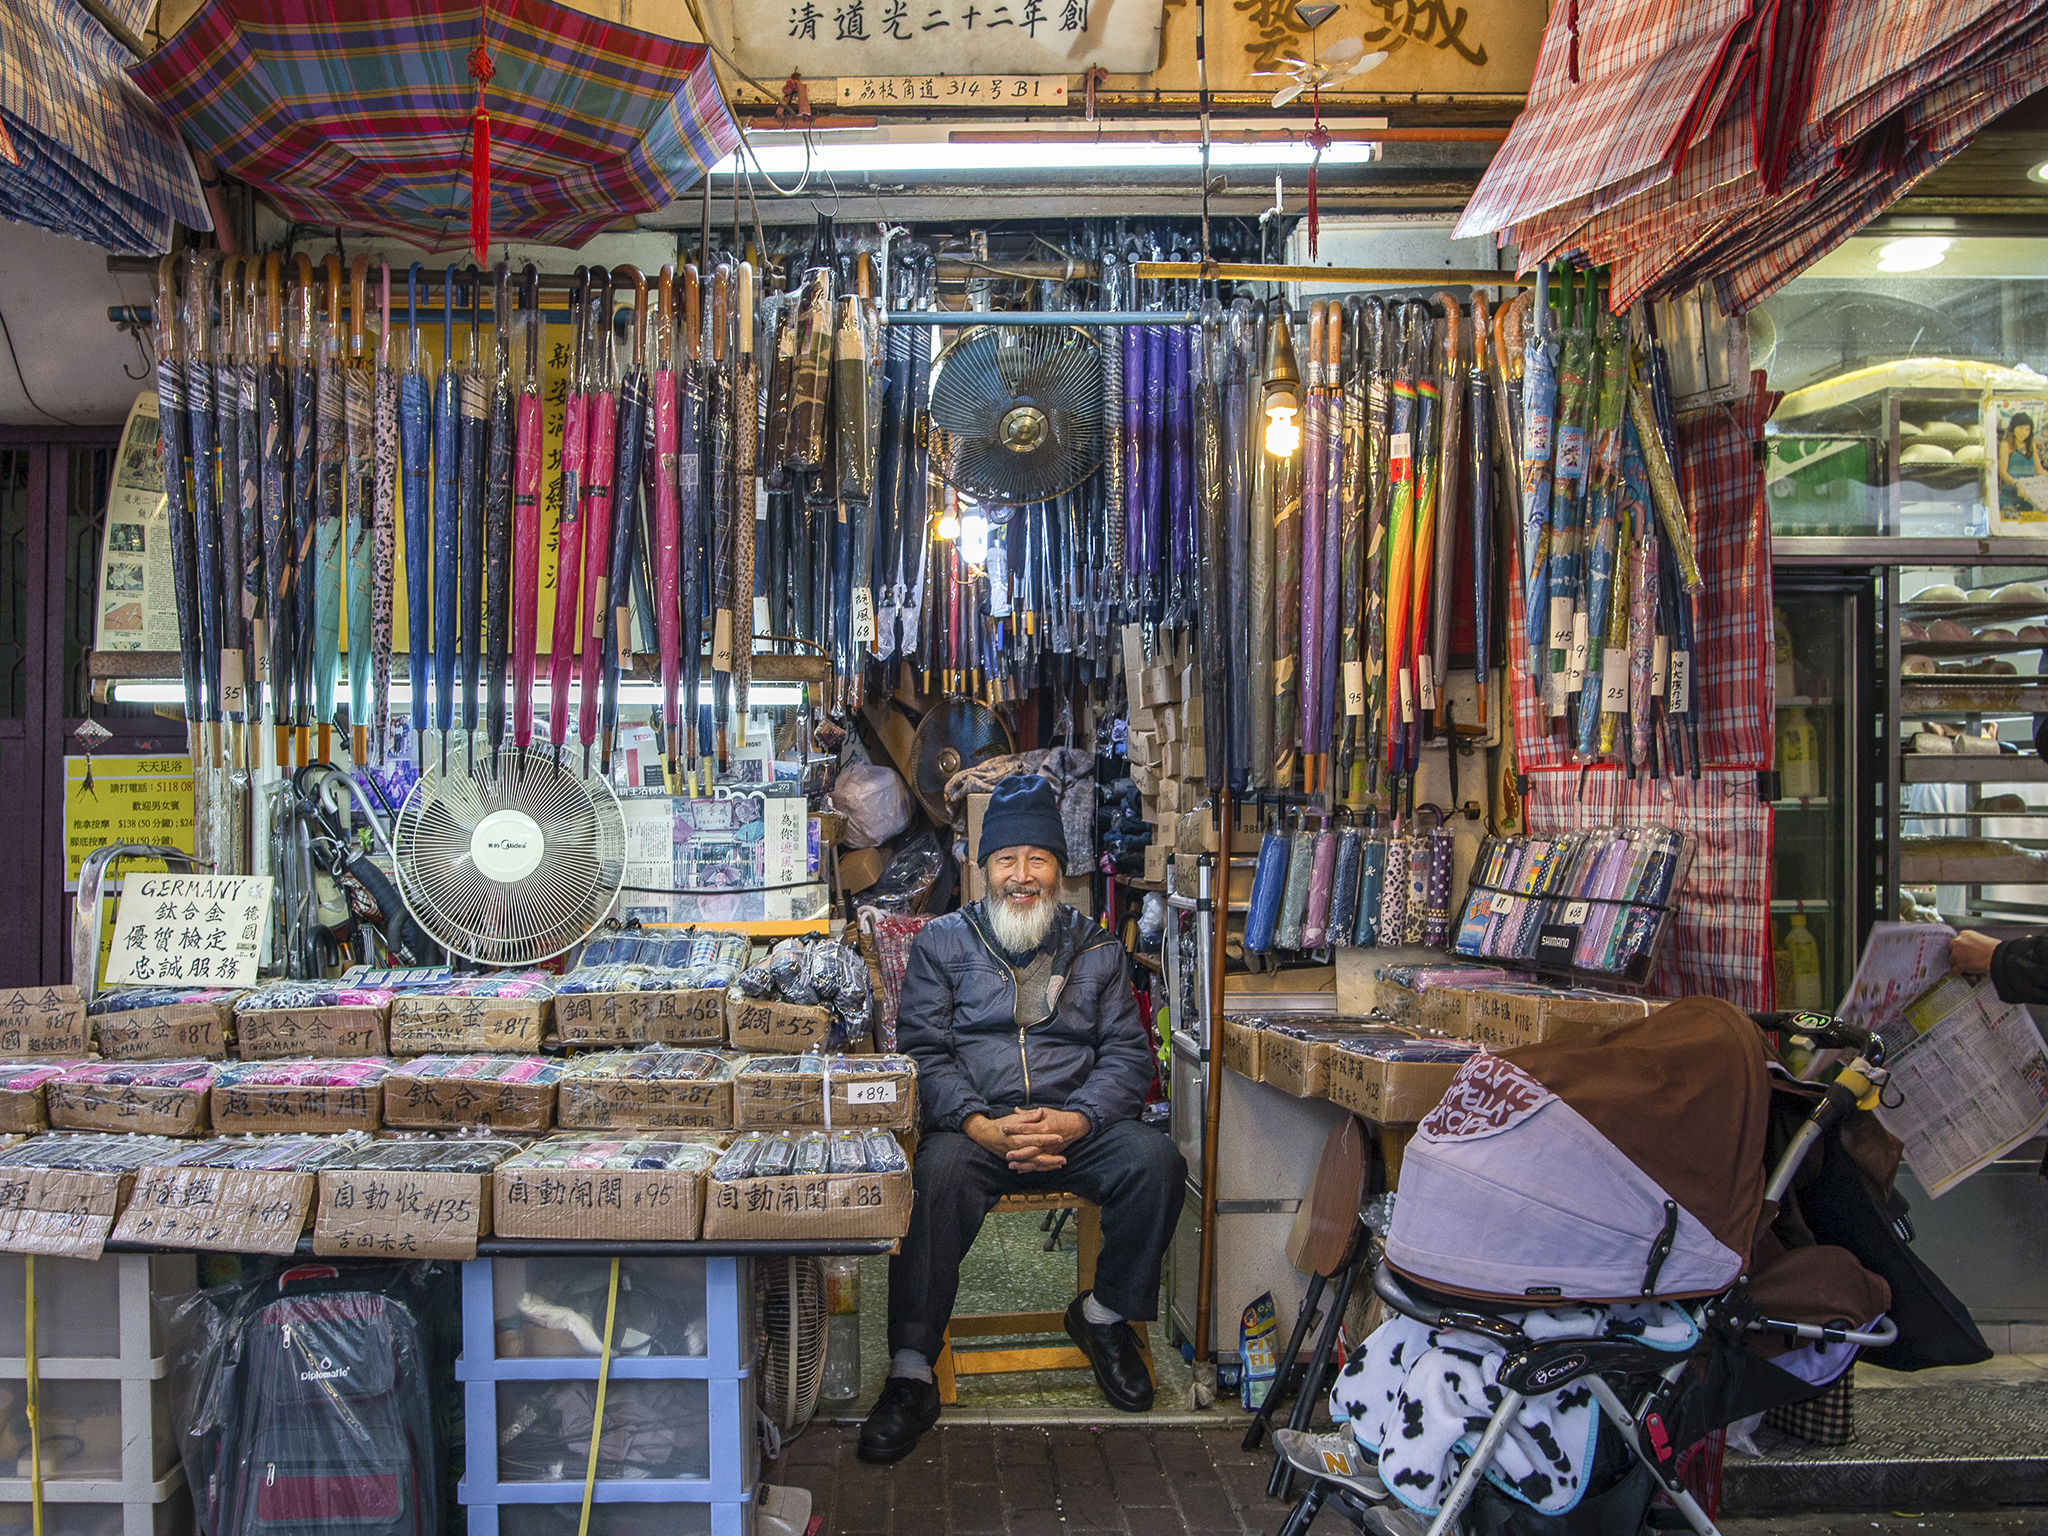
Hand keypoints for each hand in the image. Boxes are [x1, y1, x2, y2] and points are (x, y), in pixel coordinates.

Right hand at [963, 1109, 1088, 1171]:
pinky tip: (1051, 1167)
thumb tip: (1040, 1112)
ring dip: (1048, 1165)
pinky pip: (1030, 1167)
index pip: (1036, 1139)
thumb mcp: (1014, 1119)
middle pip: (1037, 1156)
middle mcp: (1017, 1150)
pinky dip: (1040, 1168)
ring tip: (1060, 1163)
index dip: (1049, 1138)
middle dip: (1051, 1158)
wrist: (986, 1135)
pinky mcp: (1015, 1161)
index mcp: (1017, 1138)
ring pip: (1034, 1164)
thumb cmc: (1001, 1125)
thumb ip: (1028, 1117)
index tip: (1060, 1137)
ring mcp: (1016, 1158)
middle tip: (1064, 1159)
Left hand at [1950, 929, 1999, 975]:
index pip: (1957, 941)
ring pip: (1951, 960)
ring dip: (1955, 963)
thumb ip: (1971, 942)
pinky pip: (1954, 970)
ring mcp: (1957, 953)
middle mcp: (1958, 942)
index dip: (1959, 947)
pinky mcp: (1960, 964)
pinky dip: (1954, 973)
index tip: (1961, 951)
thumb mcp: (1980, 938)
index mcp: (1964, 934)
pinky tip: (1955, 975)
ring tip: (1959, 967)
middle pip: (1952, 949)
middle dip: (1955, 954)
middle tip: (1960, 959)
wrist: (1996, 956)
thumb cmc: (1993, 947)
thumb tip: (1970, 949)